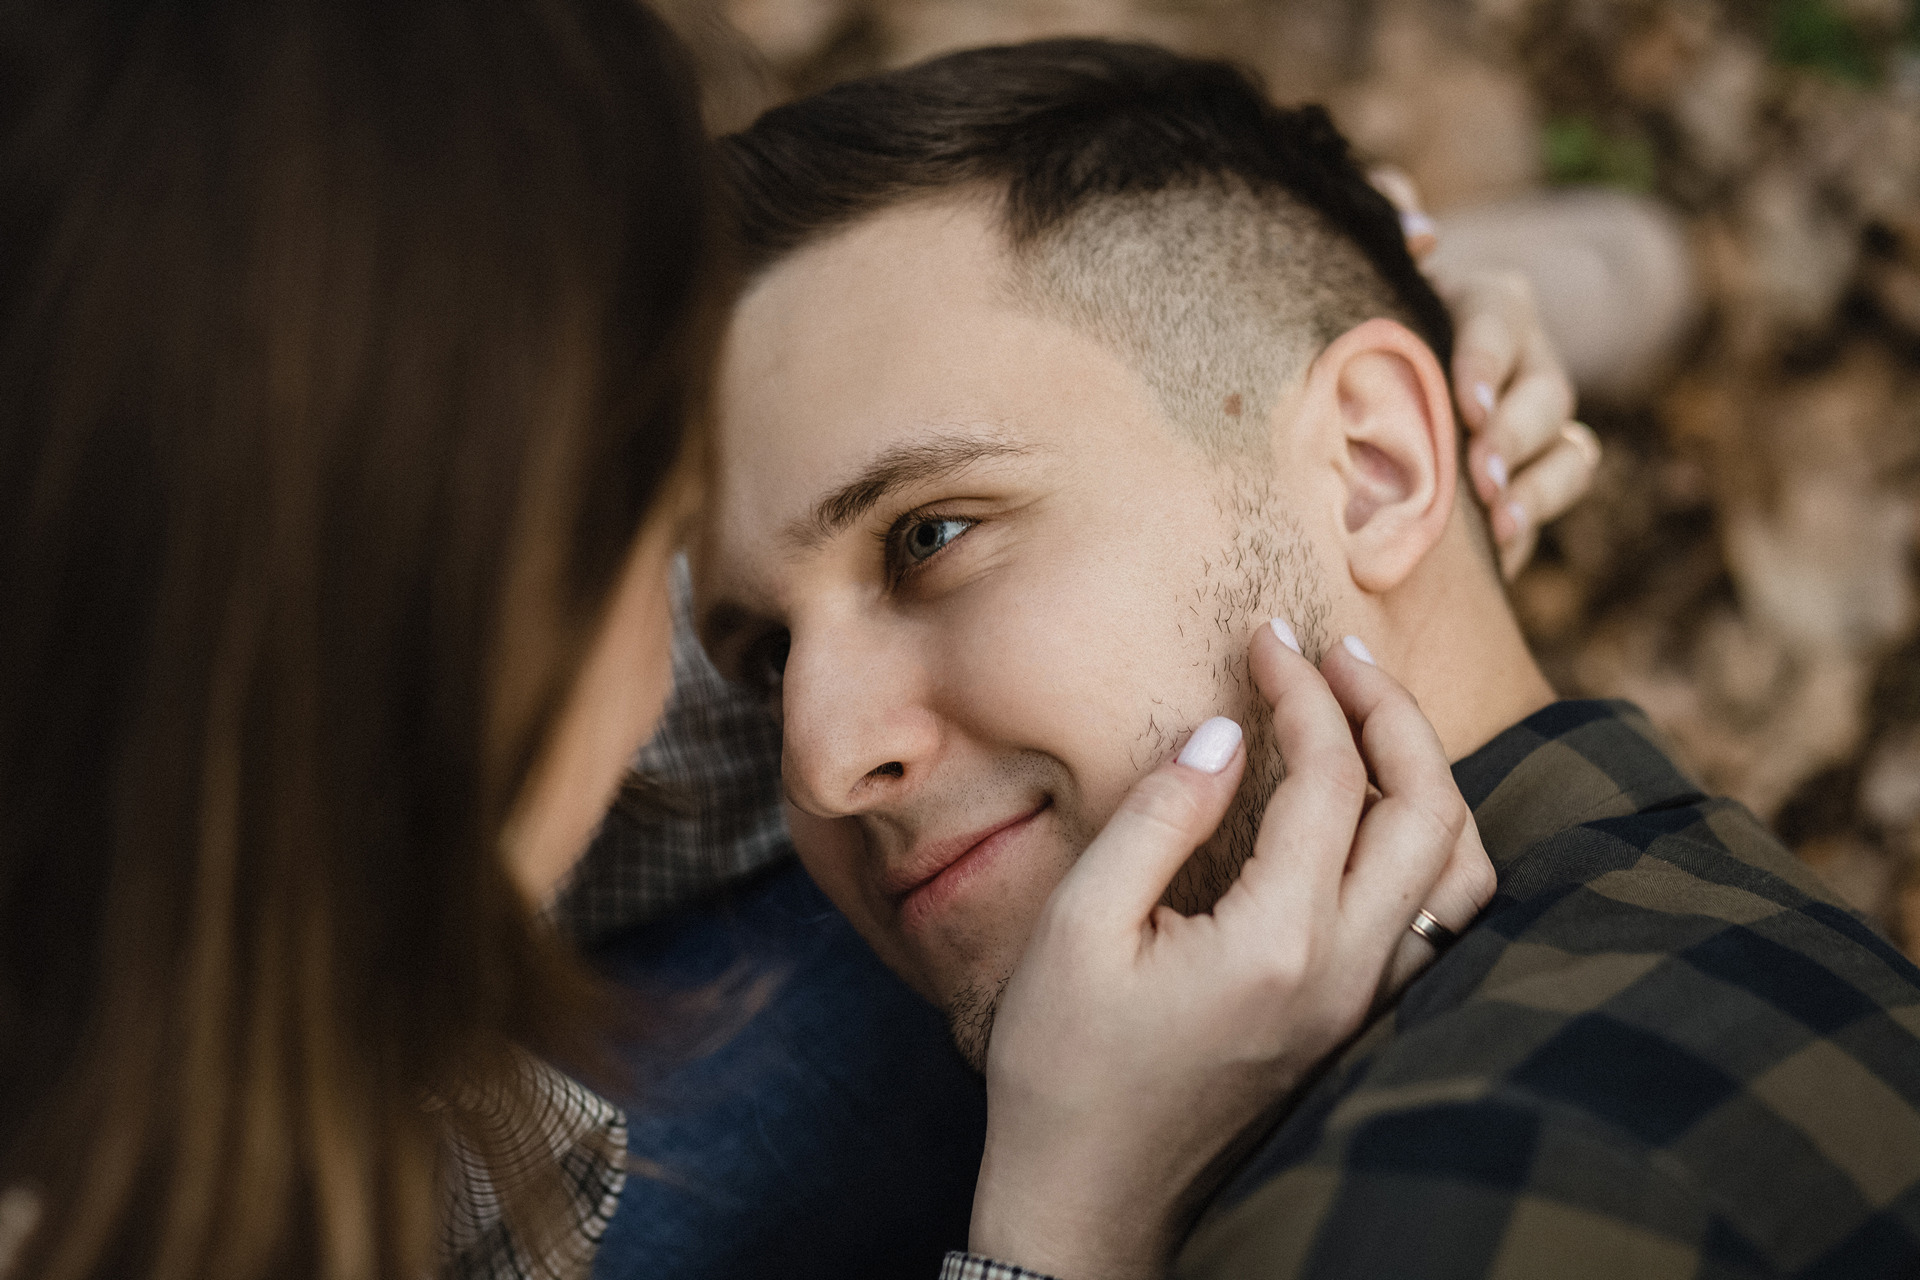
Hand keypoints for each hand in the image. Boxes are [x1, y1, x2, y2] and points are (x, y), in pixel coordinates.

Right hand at [969, 623, 1494, 1279]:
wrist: (1090, 1205)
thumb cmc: (1065, 1069)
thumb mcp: (1081, 926)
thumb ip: (1162, 815)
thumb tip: (1228, 732)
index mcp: (1277, 941)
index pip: (1331, 777)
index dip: (1303, 691)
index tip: (1265, 640)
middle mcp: (1346, 974)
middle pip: (1429, 810)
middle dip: (1390, 710)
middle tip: (1334, 653)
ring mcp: (1362, 1008)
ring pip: (1458, 870)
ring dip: (1425, 776)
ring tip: (1369, 715)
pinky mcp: (1353, 1028)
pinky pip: (1438, 920)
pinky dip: (1427, 844)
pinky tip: (1375, 814)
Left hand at [1371, 168, 1601, 579]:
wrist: (1382, 367)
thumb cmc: (1375, 307)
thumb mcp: (1372, 260)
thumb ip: (1386, 218)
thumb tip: (1417, 230)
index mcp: (1488, 304)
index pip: (1501, 321)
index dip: (1488, 361)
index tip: (1465, 404)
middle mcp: (1528, 362)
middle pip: (1548, 394)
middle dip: (1516, 436)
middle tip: (1478, 475)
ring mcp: (1537, 423)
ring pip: (1568, 452)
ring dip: (1537, 488)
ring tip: (1499, 523)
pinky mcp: (1531, 476)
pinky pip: (1553, 499)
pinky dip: (1532, 524)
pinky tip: (1497, 554)